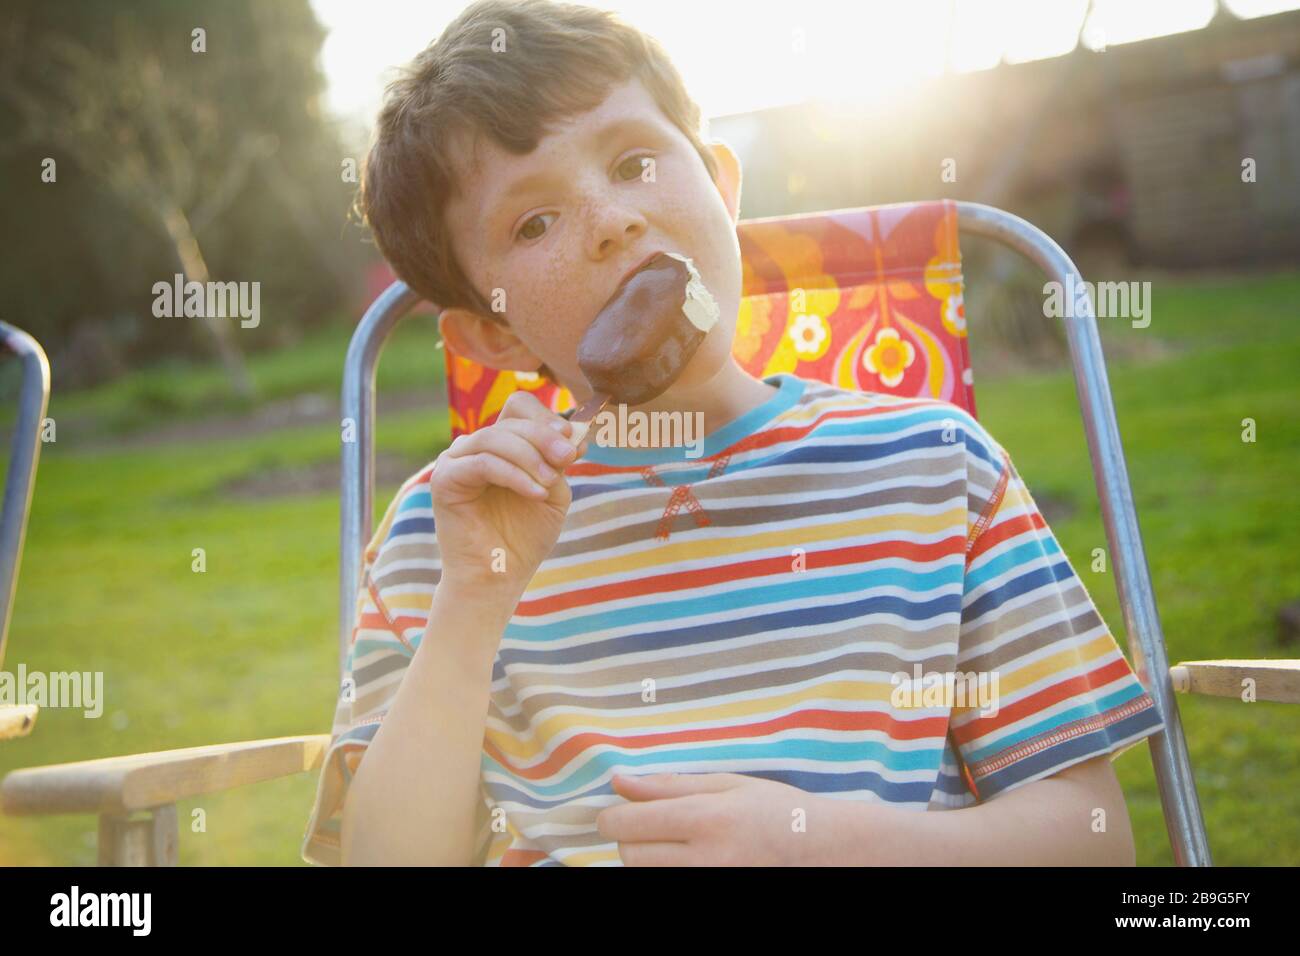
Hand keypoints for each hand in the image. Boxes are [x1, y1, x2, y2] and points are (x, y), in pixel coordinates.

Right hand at [430, 389, 589, 601]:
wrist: (499, 577)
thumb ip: (559, 460)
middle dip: (544, 437)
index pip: (519, 408)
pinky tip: (535, 492)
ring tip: (550, 482)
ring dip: (530, 456)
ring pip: (495, 437)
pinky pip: (482, 463)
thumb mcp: (553, 491)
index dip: (547, 418)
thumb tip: (575, 433)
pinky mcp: (445, 480)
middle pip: (511, 419)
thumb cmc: (525, 536)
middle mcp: (477, 447)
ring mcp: (457, 461)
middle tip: (568, 458)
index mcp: (502, 445)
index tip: (572, 442)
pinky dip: (514, 474)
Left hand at [595, 772, 835, 865]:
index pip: (630, 824)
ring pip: (645, 873)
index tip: (613, 810)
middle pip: (630, 854)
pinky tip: (685, 857)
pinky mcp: (709, 895)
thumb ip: (669, 785)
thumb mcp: (726, 784)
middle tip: (651, 823)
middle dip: (629, 836)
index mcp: (706, 819)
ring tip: (676, 840)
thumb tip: (619, 781)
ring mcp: (707, 883)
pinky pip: (666, 884)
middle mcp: (703, 859)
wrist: (820, 850)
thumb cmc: (775, 809)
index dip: (610, 816)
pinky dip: (665, 870)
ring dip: (646, 856)